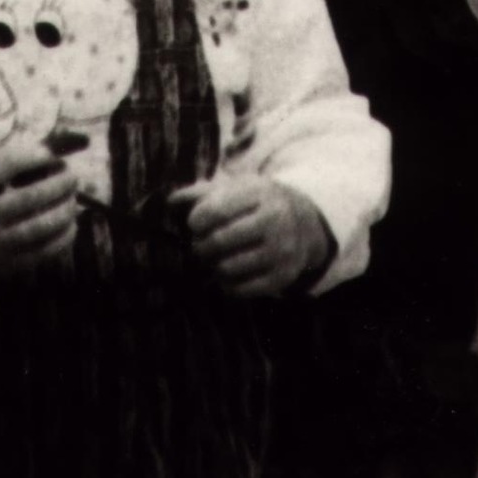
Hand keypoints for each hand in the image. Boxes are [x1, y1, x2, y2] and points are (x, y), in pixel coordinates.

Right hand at [0, 135, 79, 296]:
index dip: (34, 155)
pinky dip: (63, 237)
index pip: (6, 165)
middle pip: (31, 198)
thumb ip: (3, 162)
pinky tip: (70, 224)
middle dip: (59, 183)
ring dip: (66, 209)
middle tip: (72, 175)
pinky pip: (42, 252)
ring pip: (41, 227)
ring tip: (73, 198)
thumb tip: (55, 148)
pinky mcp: (1, 268)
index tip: (51, 153)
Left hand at [169, 174, 333, 297]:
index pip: (215, 210)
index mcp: (262, 193)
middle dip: (200, 246)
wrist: (306, 223)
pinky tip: (227, 274)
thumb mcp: (238, 188)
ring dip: (211, 266)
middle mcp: (277, 221)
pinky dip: (225, 284)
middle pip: (219, 241)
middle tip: (198, 245)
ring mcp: (283, 251)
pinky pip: (240, 289)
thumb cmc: (259, 204)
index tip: (194, 224)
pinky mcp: (283, 277)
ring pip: (227, 268)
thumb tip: (170, 202)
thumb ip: (202, 193)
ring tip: (212, 259)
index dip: (196, 220)